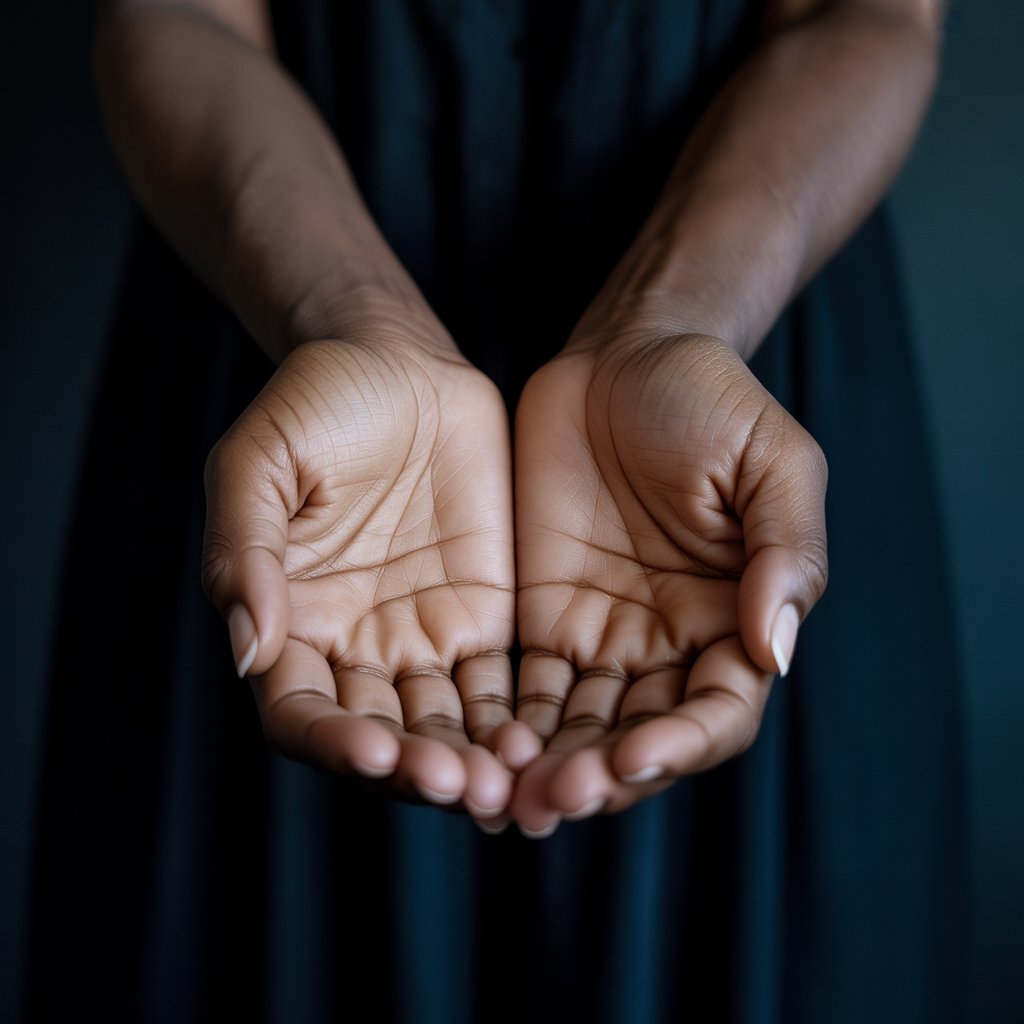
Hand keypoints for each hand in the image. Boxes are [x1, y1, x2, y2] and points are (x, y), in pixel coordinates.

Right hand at [202, 320, 537, 824]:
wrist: (399, 362)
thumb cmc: (316, 402)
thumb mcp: (260, 461)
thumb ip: (247, 551)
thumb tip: (247, 648)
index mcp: (290, 621)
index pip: (301, 712)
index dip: (332, 743)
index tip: (375, 752)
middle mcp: (354, 646)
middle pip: (381, 737)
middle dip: (418, 770)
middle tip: (463, 786)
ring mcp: (422, 636)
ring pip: (445, 726)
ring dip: (474, 762)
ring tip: (511, 783)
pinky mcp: (484, 617)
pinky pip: (500, 686)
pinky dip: (517, 722)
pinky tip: (542, 744)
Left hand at [510, 333, 827, 833]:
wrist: (623, 356)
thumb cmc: (710, 398)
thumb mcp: (771, 461)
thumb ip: (786, 551)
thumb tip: (776, 652)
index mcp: (735, 620)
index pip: (717, 712)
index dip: (682, 745)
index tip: (634, 756)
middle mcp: (669, 644)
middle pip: (638, 737)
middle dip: (599, 775)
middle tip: (552, 799)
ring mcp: (602, 634)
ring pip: (577, 726)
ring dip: (544, 767)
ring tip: (503, 797)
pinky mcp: (541, 615)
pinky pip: (523, 685)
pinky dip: (504, 723)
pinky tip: (474, 747)